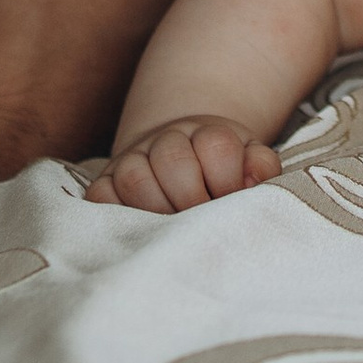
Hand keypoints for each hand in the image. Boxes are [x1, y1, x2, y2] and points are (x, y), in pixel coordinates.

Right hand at [98, 117, 283, 212]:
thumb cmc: (223, 173)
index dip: (228, 180)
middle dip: (193, 198)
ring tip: (175, 229)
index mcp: (206, 133)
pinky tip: (141, 229)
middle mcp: (166, 140)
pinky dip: (116, 213)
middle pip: (173, 159)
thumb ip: (262, 167)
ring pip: (135, 177)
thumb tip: (253, 183)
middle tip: (204, 222)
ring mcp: (132, 159)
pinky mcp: (105, 183)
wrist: (183, 159)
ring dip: (158, 209)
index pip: (216, 146)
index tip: (234, 203)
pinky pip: (100, 196)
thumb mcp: (250, 162)